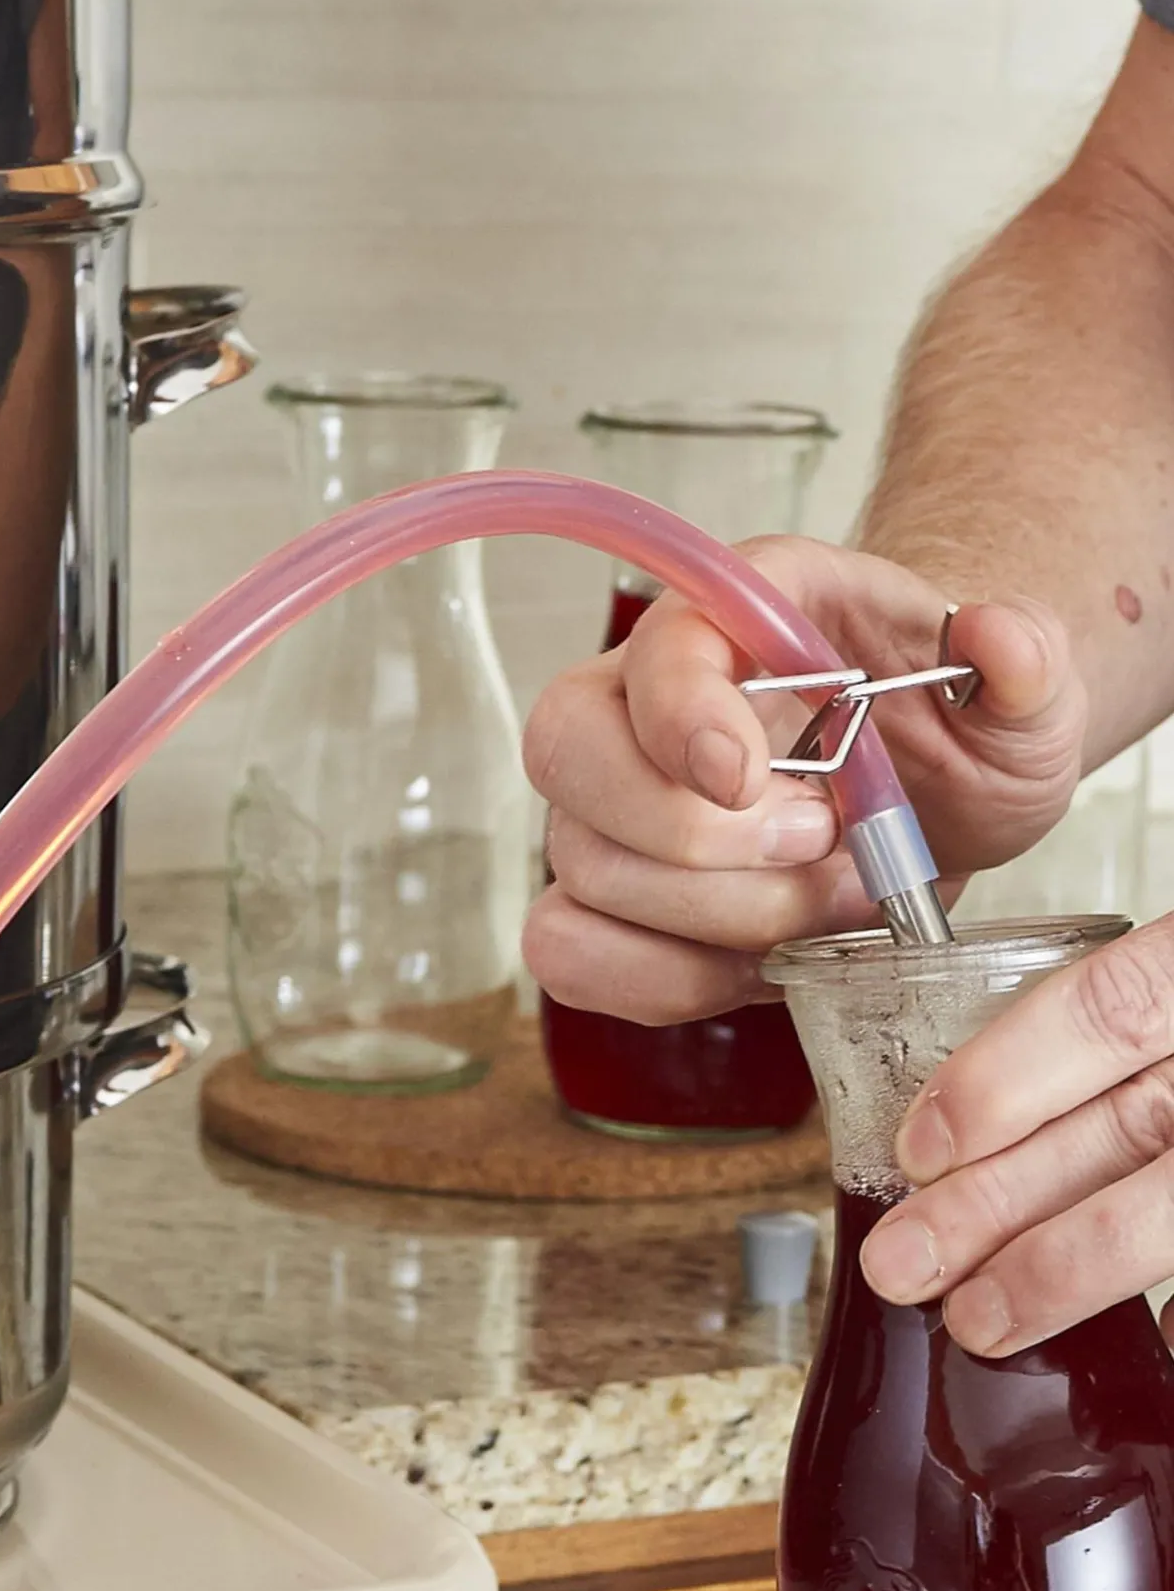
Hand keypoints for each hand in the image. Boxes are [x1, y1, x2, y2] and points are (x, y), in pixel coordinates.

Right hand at [521, 536, 1088, 1024]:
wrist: (935, 786)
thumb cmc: (953, 723)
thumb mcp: (1020, 691)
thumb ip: (1024, 658)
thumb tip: (998, 639)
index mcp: (737, 611)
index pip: (656, 642)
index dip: (679, 712)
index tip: (744, 777)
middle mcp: (640, 693)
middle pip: (568, 751)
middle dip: (693, 837)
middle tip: (819, 846)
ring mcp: (610, 798)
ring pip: (578, 865)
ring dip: (714, 918)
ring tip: (823, 906)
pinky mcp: (606, 892)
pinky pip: (566, 947)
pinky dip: (656, 979)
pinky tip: (748, 966)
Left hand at [860, 918, 1173, 1353]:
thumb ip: (1132, 1020)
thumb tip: (969, 1114)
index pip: (1114, 1008)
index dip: (1006, 1076)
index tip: (918, 1145)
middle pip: (1134, 1127)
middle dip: (1006, 1204)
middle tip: (904, 1264)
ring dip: (1072, 1268)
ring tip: (980, 1319)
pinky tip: (1142, 1345)